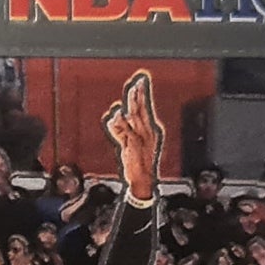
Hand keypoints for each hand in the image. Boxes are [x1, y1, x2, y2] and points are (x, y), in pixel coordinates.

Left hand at [103, 71, 162, 200]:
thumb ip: (122, 132)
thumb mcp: (129, 146)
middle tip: (136, 82)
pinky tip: (116, 114)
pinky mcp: (135, 146)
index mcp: (149, 132)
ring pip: (136, 117)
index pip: (145, 110)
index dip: (143, 96)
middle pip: (142, 110)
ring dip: (133, 102)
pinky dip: (121, 122)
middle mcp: (148, 133)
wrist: (143, 181)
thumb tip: (115, 119)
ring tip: (132, 90)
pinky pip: (127, 130)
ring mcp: (142, 139)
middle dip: (139, 95)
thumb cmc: (136, 165)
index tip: (140, 82)